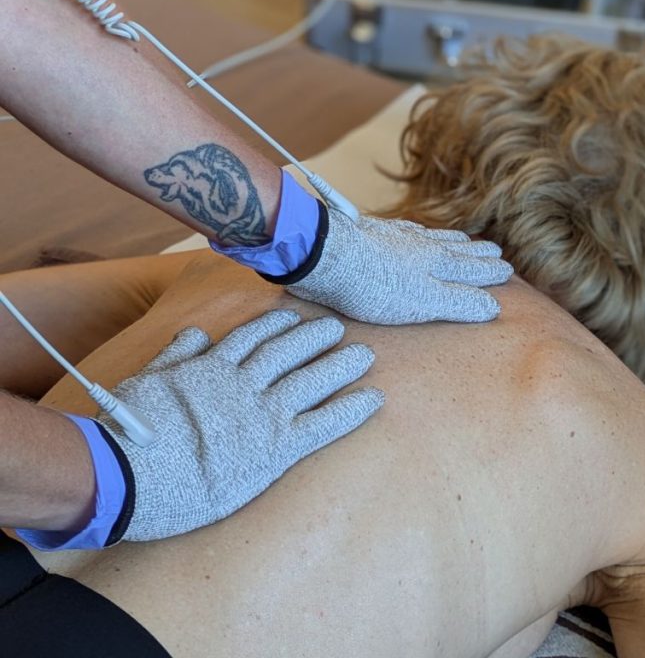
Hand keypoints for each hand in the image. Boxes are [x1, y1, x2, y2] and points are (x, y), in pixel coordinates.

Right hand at [98, 310, 382, 541]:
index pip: (251, 339)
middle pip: (287, 353)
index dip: (274, 326)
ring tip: (363, 353)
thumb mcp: (146, 380)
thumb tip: (195, 332)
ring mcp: (262, 415)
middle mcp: (243, 385)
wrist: (132, 469)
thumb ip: (175, 355)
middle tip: (338, 326)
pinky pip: (323, 424)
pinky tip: (373, 399)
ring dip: (339, 365)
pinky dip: (350, 410)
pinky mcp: (275, 449)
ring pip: (311, 381)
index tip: (292, 316)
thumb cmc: (129, 429)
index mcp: (211, 369)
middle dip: (314, 338)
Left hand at [287, 211, 512, 323]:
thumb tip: (494, 305)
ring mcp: (395, 237)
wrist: (327, 255)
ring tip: (466, 241)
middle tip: (496, 252)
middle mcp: (420, 246)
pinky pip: (407, 232)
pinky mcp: (371, 234)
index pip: (471, 268)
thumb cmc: (373, 285)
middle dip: (477, 254)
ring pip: (433, 239)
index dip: (489, 271)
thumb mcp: (423, 301)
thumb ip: (459, 301)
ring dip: (453, 241)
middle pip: (456, 250)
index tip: (507, 270)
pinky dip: (421, 233)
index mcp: (436, 263)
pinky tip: (416, 233)